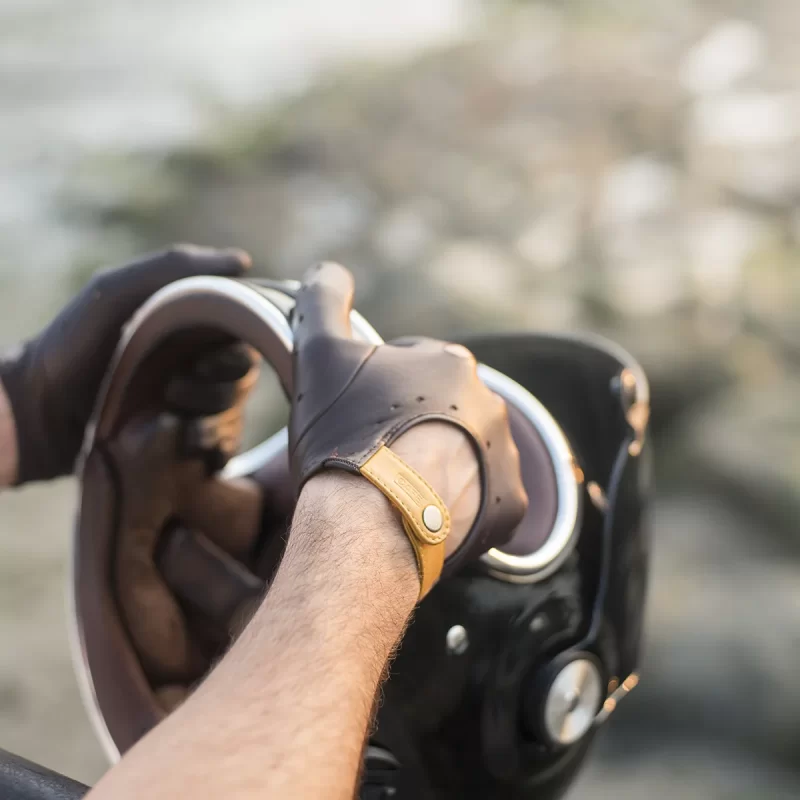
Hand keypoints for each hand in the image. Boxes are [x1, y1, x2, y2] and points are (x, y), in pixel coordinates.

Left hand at [0, 245, 249, 484]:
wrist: (36, 409)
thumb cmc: (72, 343)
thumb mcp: (116, 292)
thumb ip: (174, 267)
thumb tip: (244, 262)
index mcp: (190, 328)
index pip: (244, 334)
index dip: (235, 349)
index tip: (204, 360)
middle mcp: (197, 367)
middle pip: (243, 378)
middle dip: (219, 387)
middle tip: (176, 389)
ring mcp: (191, 409)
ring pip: (234, 415)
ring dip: (211, 419)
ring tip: (168, 417)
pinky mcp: (183, 447)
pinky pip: (223, 450)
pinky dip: (213, 447)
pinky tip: (183, 443)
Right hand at [289, 262, 527, 592]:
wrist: (371, 520)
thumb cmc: (346, 432)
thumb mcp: (320, 353)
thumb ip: (324, 301)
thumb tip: (329, 269)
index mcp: (451, 364)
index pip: (411, 369)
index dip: (377, 391)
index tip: (357, 418)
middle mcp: (491, 404)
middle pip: (440, 413)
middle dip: (412, 427)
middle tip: (375, 455)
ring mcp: (506, 458)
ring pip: (465, 455)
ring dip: (438, 465)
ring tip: (400, 491)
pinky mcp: (510, 508)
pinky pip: (485, 501)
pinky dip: (460, 505)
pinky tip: (426, 514)